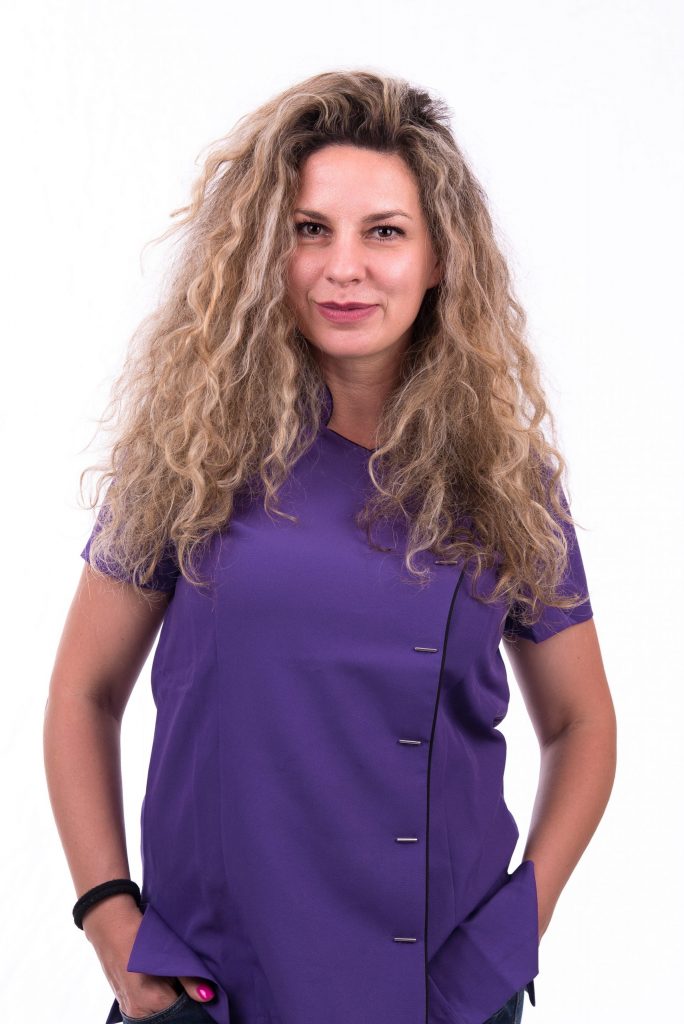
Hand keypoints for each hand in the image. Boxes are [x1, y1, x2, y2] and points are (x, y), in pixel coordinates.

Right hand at [83, 898, 215, 1015]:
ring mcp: (128, 1007)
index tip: (202, 990)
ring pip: (159, 1013)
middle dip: (183, 1003)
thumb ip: (189, 978)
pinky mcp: (124, 1001)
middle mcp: (136, 1011)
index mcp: (149, 1001)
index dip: (195, 1003)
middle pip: (169, 1016)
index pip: (181, 1013)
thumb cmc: (141, 934)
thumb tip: (208, 995)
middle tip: (191, 983)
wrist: (110, 925)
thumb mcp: (169, 952)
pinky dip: (159, 999)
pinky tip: (165, 982)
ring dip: (171, 1001)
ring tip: (177, 980)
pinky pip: (148, 1009)